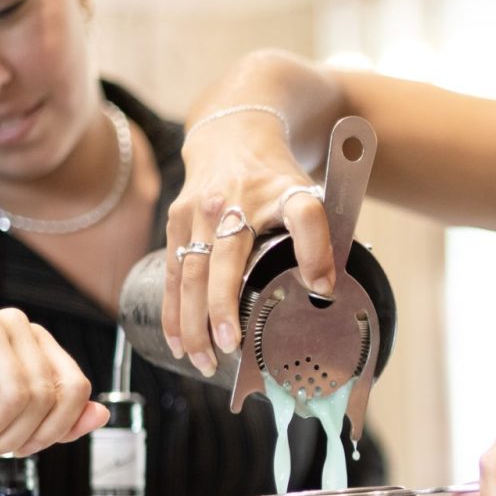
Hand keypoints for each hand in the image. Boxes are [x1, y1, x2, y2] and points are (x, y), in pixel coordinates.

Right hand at [0, 309, 105, 456]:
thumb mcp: (10, 427)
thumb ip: (58, 421)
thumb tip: (101, 414)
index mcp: (39, 345)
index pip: (76, 388)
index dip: (53, 429)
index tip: (21, 448)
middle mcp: (19, 327)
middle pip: (47, 395)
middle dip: (16, 436)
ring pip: (19, 393)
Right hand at [166, 109, 333, 376]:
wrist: (231, 135)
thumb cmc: (272, 176)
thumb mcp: (305, 195)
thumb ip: (318, 238)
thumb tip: (323, 289)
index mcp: (267, 198)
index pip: (297, 222)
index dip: (307, 252)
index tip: (310, 291)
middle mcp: (225, 205)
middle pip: (218, 264)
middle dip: (219, 311)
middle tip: (228, 349)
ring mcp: (194, 214)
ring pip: (189, 274)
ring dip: (191, 321)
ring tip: (202, 361)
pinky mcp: (175, 223)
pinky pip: (172, 273)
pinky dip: (171, 310)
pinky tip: (176, 341)